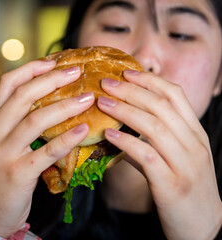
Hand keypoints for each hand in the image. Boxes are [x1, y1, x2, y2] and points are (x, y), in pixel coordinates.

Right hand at [0, 60, 94, 236]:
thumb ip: (14, 126)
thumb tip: (47, 105)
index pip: (6, 86)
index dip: (29, 69)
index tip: (52, 62)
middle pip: (22, 97)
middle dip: (50, 80)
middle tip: (76, 72)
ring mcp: (3, 154)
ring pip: (35, 120)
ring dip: (64, 106)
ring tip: (87, 98)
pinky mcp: (18, 174)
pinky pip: (46, 151)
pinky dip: (66, 138)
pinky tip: (83, 129)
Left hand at [98, 70, 221, 239]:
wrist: (202, 229)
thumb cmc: (184, 189)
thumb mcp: (177, 158)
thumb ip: (157, 140)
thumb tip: (122, 128)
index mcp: (196, 134)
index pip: (175, 95)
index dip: (150, 80)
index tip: (126, 72)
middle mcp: (194, 144)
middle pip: (162, 106)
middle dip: (132, 90)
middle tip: (106, 83)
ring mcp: (186, 164)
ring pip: (155, 126)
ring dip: (126, 111)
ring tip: (103, 104)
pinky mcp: (172, 185)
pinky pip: (147, 157)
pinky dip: (127, 142)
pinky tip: (109, 135)